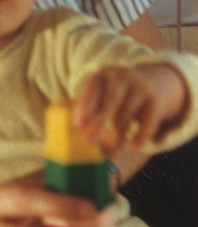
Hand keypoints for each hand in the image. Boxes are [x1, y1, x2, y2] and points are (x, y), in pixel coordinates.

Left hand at [72, 63, 188, 155]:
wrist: (151, 82)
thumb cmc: (114, 94)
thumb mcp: (100, 92)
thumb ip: (86, 108)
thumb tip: (72, 134)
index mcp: (102, 75)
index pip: (92, 87)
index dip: (84, 106)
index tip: (78, 125)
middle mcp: (122, 77)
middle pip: (110, 99)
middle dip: (99, 122)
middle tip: (90, 142)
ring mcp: (140, 87)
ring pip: (127, 113)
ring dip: (118, 135)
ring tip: (110, 152)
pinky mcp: (155, 100)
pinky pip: (148, 120)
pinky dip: (141, 135)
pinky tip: (133, 147)